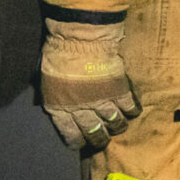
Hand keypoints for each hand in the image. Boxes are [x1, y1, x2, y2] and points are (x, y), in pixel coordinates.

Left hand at [39, 18, 139, 148]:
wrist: (78, 37)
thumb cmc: (57, 54)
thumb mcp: (47, 81)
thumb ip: (55, 98)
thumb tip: (60, 109)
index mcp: (60, 108)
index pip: (72, 136)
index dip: (78, 141)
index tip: (81, 140)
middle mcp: (82, 109)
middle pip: (96, 135)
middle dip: (100, 139)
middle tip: (102, 137)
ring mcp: (103, 101)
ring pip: (116, 125)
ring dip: (117, 126)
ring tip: (117, 123)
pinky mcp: (120, 90)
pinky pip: (130, 108)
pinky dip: (132, 111)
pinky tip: (130, 109)